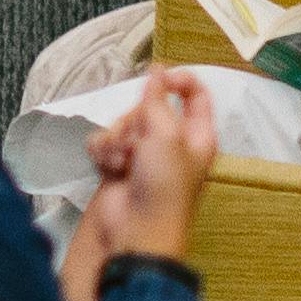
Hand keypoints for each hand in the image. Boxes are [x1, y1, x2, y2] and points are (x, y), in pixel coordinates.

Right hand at [62, 73, 218, 300]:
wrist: (134, 229)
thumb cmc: (163, 189)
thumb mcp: (166, 136)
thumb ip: (158, 99)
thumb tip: (157, 71)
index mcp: (196, 135)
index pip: (195, 94)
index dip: (179, 80)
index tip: (159, 77)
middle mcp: (171, 143)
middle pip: (148, 107)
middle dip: (135, 119)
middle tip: (138, 139)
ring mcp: (143, 154)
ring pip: (122, 123)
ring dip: (117, 138)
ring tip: (122, 160)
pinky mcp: (117, 164)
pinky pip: (103, 141)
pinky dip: (103, 151)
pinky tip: (108, 166)